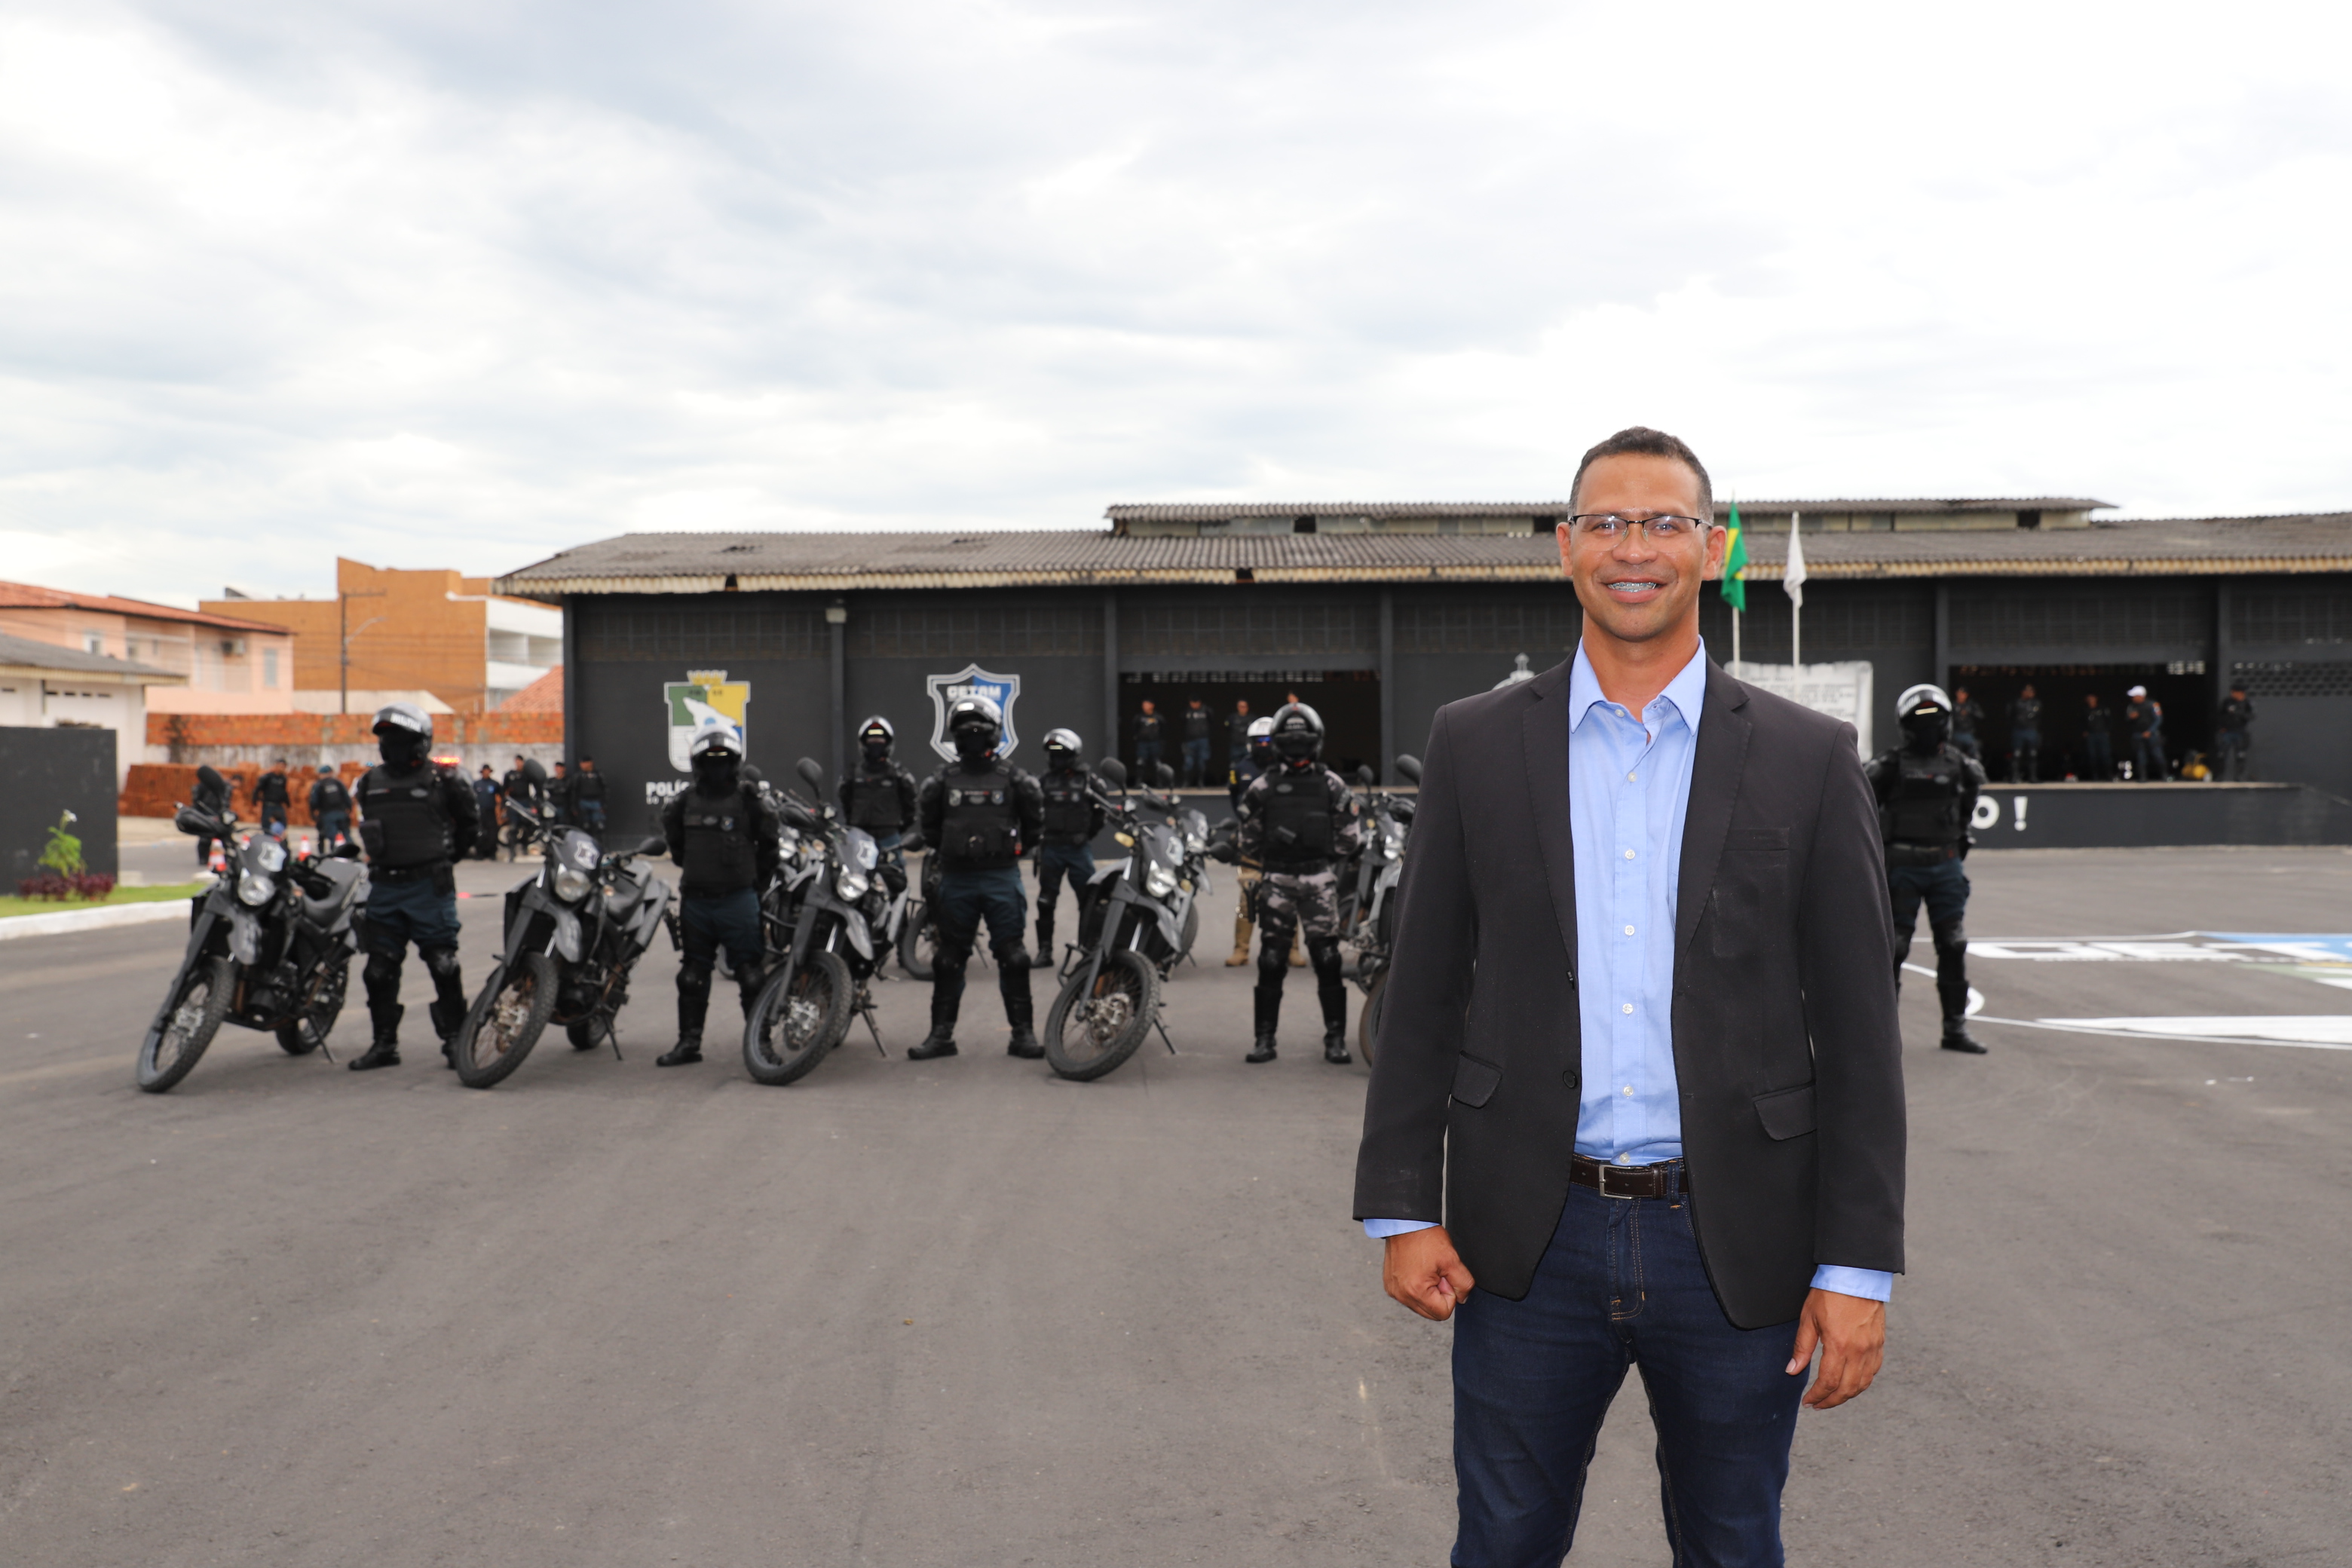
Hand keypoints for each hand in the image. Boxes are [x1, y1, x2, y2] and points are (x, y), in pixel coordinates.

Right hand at [1383, 1227, 1474, 1320]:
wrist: (1405, 1223)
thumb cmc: (1426, 1238)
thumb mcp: (1453, 1260)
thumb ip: (1464, 1284)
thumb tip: (1461, 1299)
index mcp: (1416, 1292)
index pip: (1444, 1313)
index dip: (1450, 1294)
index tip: (1444, 1275)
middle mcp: (1402, 1295)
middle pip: (1431, 1313)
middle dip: (1439, 1296)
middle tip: (1437, 1273)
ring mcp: (1394, 1291)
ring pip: (1421, 1306)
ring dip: (1428, 1292)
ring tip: (1426, 1270)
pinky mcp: (1390, 1286)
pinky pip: (1409, 1297)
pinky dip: (1417, 1288)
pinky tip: (1417, 1270)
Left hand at [1787, 1288, 1885, 1409]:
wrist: (1855, 1275)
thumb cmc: (1829, 1293)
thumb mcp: (1808, 1318)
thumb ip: (1802, 1347)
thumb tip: (1792, 1370)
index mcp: (1838, 1346)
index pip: (1828, 1382)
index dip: (1817, 1396)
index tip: (1807, 1401)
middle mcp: (1859, 1351)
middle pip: (1847, 1389)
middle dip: (1831, 1401)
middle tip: (1818, 1405)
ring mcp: (1872, 1348)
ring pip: (1863, 1383)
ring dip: (1847, 1395)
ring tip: (1832, 1398)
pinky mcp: (1880, 1343)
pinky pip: (1873, 1371)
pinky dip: (1862, 1382)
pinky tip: (1851, 1383)